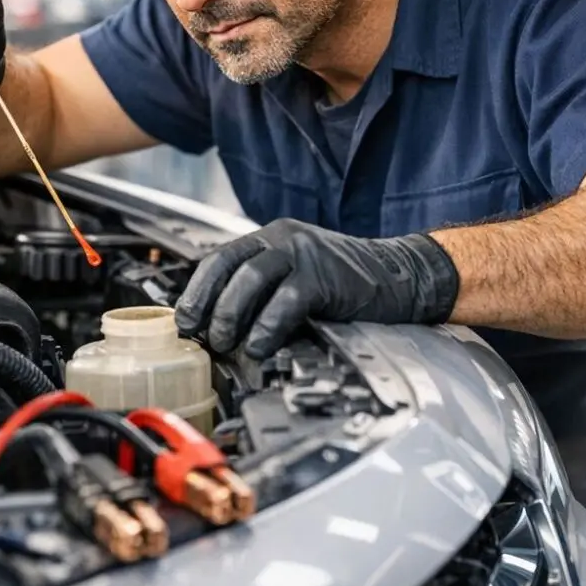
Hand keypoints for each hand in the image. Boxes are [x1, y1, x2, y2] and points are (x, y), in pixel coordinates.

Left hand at [174, 218, 459, 358]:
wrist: (401, 276)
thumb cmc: (347, 285)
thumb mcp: (298, 278)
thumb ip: (264, 293)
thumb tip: (223, 329)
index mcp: (271, 238)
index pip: (219, 259)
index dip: (196, 292)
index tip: (185, 322)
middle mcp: (284, 239)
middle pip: (228, 266)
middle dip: (208, 306)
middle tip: (205, 337)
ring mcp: (304, 255)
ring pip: (250, 279)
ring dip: (230, 315)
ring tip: (226, 343)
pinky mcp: (325, 276)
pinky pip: (286, 301)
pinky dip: (267, 327)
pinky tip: (261, 346)